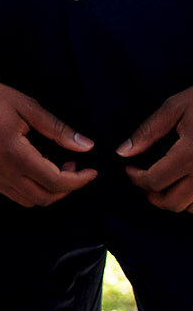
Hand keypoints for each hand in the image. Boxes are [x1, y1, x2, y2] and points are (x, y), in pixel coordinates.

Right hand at [0, 73, 95, 206]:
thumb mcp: (25, 105)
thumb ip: (57, 128)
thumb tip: (86, 146)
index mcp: (13, 153)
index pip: (55, 182)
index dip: (79, 180)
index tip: (92, 169)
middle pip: (43, 198)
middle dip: (66, 188)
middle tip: (74, 166)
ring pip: (27, 200)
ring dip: (48, 190)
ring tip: (55, 166)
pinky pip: (12, 193)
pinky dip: (30, 188)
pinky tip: (34, 167)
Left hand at [119, 89, 192, 212]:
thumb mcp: (175, 108)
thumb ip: (148, 131)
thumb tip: (123, 151)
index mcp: (191, 155)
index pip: (154, 181)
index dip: (136, 179)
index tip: (130, 170)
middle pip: (173, 202)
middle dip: (153, 196)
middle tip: (144, 182)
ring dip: (177, 202)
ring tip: (166, 186)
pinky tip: (187, 186)